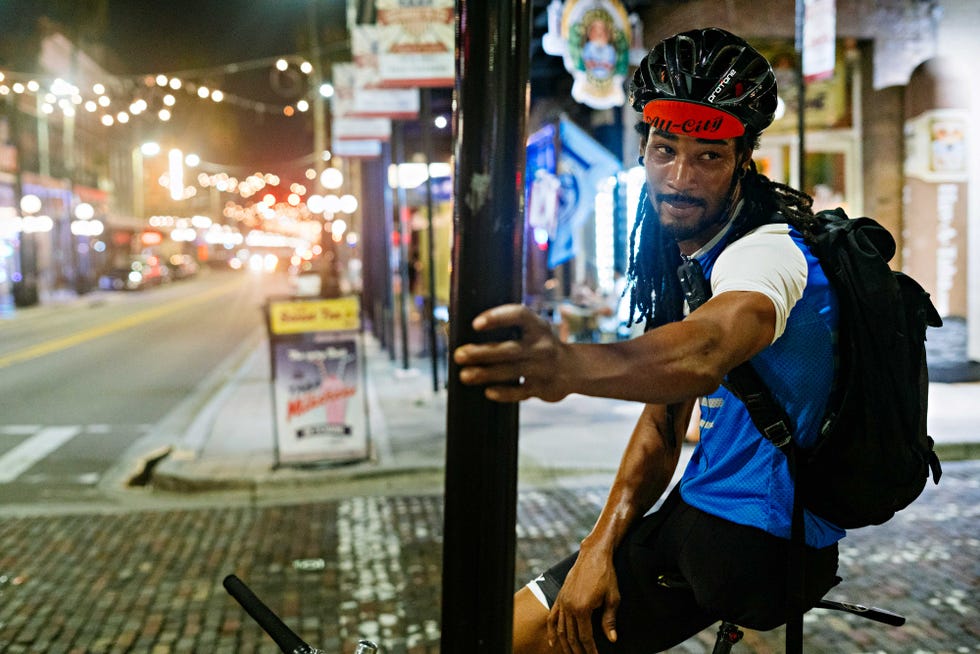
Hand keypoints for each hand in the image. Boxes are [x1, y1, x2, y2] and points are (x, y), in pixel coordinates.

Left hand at [453, 304, 569, 401]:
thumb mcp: (532, 330)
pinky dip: (504, 393)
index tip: (475, 324)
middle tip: (458, 355)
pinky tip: (488, 392)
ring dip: (485, 374)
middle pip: (510, 348)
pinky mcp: (543, 388)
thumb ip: (508, 329)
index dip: (497, 317)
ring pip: (511, 371)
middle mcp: (542, 345)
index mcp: (538, 326)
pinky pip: (521, 392)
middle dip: (482, 352)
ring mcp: (543, 368)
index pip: (518, 315)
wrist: (573, 368)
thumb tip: (461, 331)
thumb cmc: (539, 344)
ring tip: (464, 376)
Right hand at [547, 547, 619, 652]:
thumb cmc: (606, 575)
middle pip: (571, 636)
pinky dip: (552, 631)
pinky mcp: (560, 596)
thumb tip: (612, 639)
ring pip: (561, 630)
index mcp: (583, 608)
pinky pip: (552, 617)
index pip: (585, 637)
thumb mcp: (613, 598)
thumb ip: (609, 620)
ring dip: (566, 645)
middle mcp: (569, 606)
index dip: (591, 650)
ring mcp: (562, 601)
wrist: (594, 555)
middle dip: (578, 651)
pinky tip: (552, 642)